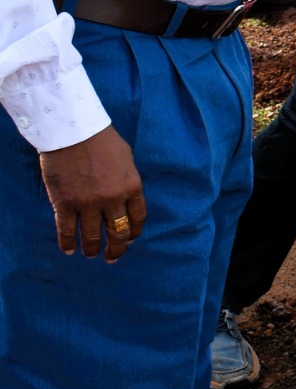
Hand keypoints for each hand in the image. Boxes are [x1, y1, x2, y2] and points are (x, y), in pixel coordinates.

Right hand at [38, 126, 146, 262]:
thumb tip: (126, 199)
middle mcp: (113, 200)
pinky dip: (68, 242)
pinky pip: (67, 230)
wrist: (73, 131)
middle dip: (116, 249)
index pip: (137, 219)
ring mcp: (88, 204)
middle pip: (118, 232)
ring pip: (93, 236)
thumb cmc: (102, 140)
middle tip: (112, 257)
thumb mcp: (126, 160)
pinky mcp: (65, 204)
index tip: (130, 240)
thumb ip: (127, 181)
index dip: (134, 233)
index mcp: (132, 188)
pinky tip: (69, 250)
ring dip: (92, 249)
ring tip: (91, 255)